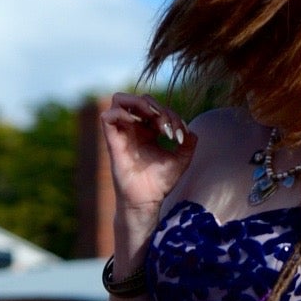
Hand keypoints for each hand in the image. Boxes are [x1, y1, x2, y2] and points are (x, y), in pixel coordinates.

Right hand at [102, 94, 195, 220]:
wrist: (147, 200)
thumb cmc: (160, 183)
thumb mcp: (181, 160)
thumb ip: (188, 144)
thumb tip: (192, 131)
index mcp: (147, 131)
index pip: (156, 108)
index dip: (171, 115)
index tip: (180, 136)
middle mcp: (133, 130)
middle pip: (139, 100)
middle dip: (156, 106)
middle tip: (166, 124)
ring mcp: (122, 134)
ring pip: (119, 100)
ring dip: (138, 102)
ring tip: (152, 116)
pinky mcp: (112, 142)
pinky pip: (108, 117)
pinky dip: (121, 113)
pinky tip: (138, 123)